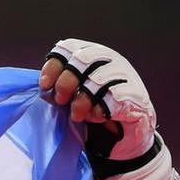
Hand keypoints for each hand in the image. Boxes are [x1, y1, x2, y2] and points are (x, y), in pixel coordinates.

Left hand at [38, 39, 156, 159]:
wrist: (126, 131)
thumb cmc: (95, 108)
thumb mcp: (75, 93)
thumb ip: (61, 84)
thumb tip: (43, 86)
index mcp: (93, 55)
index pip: (69, 48)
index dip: (54, 66)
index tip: (45, 86)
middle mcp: (111, 60)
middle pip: (82, 59)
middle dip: (66, 82)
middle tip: (61, 101)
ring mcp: (126, 75)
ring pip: (98, 79)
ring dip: (82, 100)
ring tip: (79, 115)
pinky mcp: (137, 95)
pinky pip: (113, 99)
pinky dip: (100, 111)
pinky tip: (98, 117)